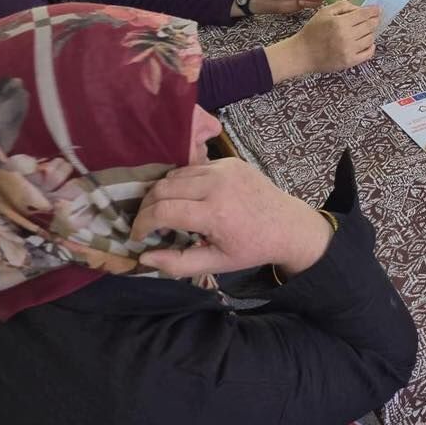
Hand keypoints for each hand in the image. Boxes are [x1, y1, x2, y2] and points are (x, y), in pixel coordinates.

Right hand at [130, 158, 331, 277]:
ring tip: (164, 213)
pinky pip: (193, 168)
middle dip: (147, 207)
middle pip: (163, 188)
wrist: (287, 224)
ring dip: (162, 193)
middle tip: (147, 225)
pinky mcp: (229, 161)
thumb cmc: (251, 248)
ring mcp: (224, 168)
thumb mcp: (216, 264)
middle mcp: (218, 184)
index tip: (137, 237)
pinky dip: (182, 182)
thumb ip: (178, 263)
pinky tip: (186, 200)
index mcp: (215, 213)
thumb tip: (143, 257)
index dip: (142, 225)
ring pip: (175, 175)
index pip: (163, 211)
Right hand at [265, 1, 380, 80]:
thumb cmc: (312, 31)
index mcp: (339, 22)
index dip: (373, 11)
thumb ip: (342, 6)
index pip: (364, 14)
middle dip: (374, 21)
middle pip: (370, 26)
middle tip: (374, 19)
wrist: (302, 53)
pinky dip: (371, 47)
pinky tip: (366, 43)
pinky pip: (368, 53)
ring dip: (370, 33)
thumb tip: (359, 8)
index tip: (377, 9)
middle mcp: (346, 36)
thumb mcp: (324, 12)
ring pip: (370, 39)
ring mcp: (349, 50)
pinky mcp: (349, 62)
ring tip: (364, 31)